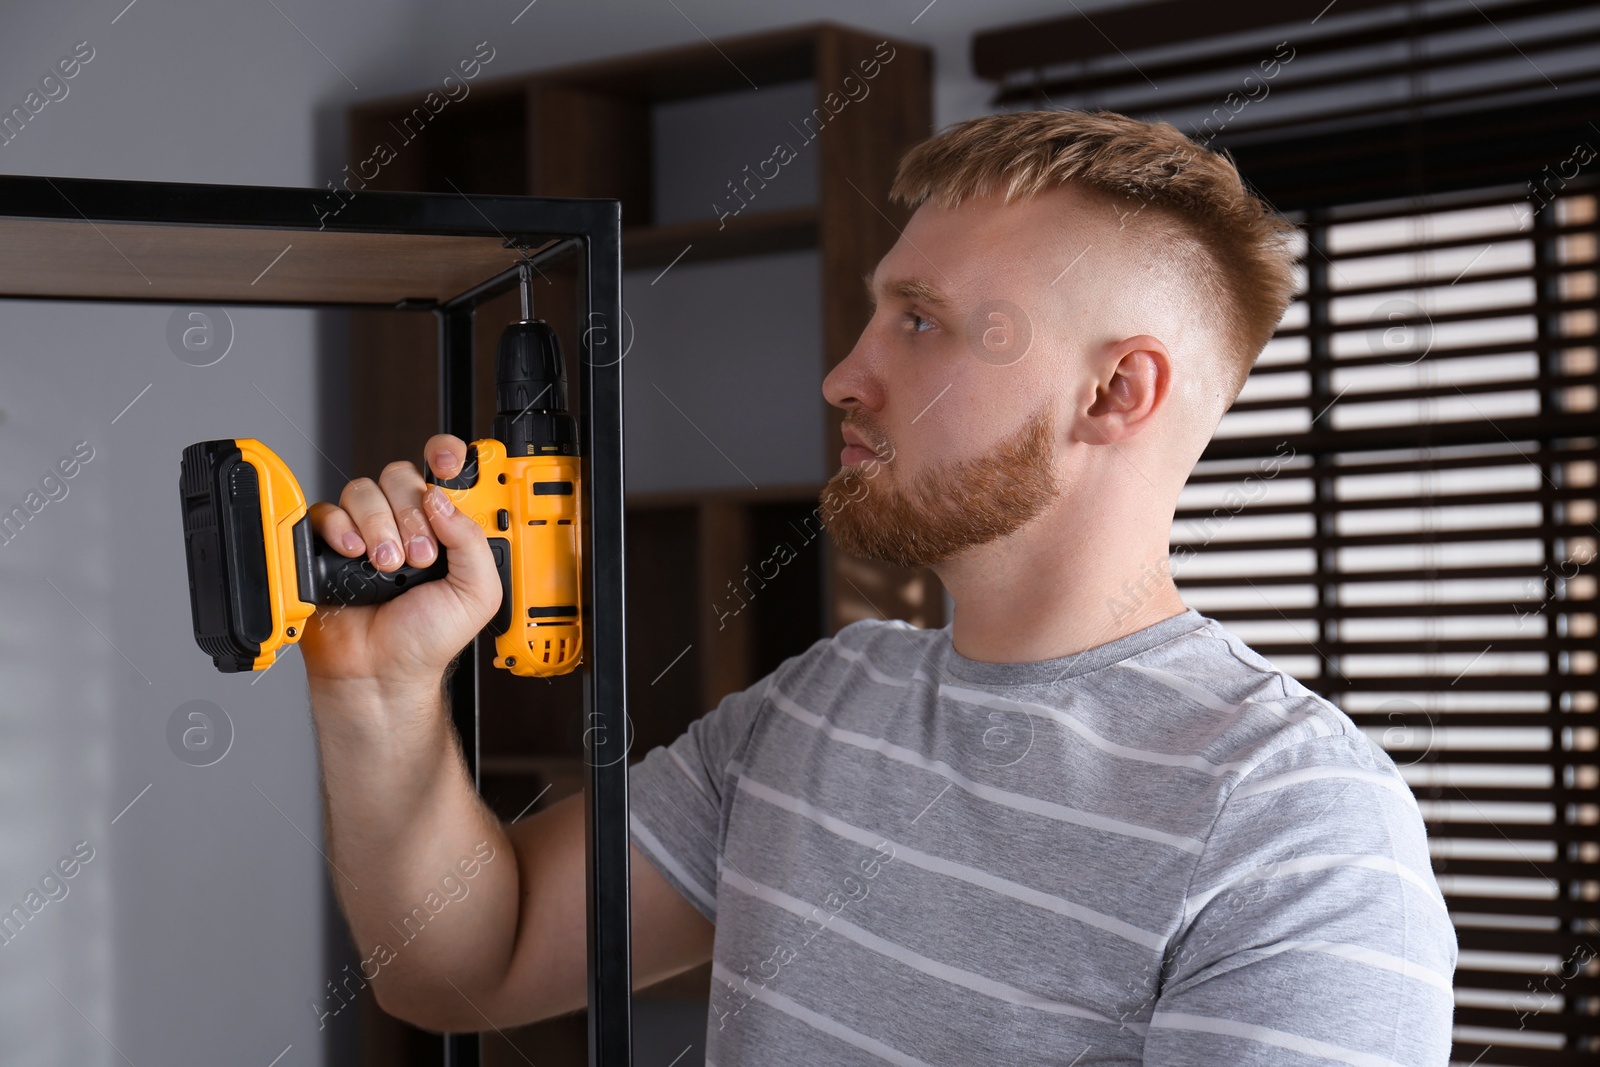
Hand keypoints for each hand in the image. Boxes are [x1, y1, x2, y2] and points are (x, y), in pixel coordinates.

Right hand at [299, 434, 501, 689]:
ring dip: (378, 527)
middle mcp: (405, 522)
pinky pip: (327, 511)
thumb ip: (472, 541)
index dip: (446, 455)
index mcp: (444, 528)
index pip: (444, 472)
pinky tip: (353, 554)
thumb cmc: (427, 639)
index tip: (447, 464)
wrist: (381, 672)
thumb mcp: (476, 593)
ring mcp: (366, 531)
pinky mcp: (329, 544)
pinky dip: (340, 529)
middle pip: (400, 477)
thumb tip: (442, 498)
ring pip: (364, 490)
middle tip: (418, 556)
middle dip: (411, 514)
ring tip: (387, 567)